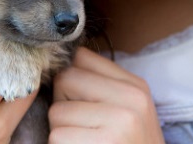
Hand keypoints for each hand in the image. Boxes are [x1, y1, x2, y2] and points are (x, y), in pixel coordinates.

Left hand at [48, 47, 164, 143]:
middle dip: (64, 103)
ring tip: (86, 142)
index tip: (81, 99)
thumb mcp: (128, 110)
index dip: (72, 79)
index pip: (82, 57)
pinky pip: (57, 137)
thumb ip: (100, 84)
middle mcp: (131, 99)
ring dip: (61, 131)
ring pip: (57, 112)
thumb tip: (62, 61)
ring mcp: (118, 122)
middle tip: (83, 126)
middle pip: (66, 79)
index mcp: (135, 86)